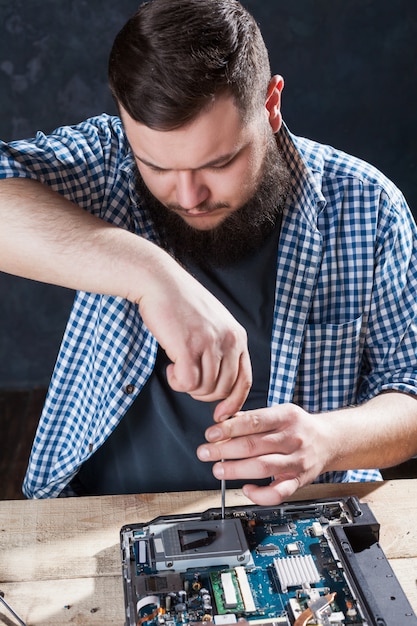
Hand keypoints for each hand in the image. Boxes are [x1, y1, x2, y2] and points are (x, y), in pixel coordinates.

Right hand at [137, 252, 251, 419]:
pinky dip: (177, 382)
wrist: (159, 282)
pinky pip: (188, 383)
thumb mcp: (213, 324)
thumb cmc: (181, 304)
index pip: (244, 381)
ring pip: (204, 389)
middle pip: (223, 390)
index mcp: (238, 337)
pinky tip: (170, 367)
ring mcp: (210, 343)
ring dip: (187, 386)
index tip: (220, 414)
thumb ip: (222, 348)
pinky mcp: (189, 346)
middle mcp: (229, 340)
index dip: (233, 402)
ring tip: (176, 368)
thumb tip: (219, 384)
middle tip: (186, 378)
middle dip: (203, 394)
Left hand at [196, 404, 328, 504]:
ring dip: (236, 470)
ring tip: (218, 470)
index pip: (254, 421)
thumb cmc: (298, 426)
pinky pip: (278, 493)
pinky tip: (246, 489)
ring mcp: (296, 461)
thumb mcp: (278, 411)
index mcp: (285, 416)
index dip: (229, 428)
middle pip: (254, 445)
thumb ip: (250, 415)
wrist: (330, 440)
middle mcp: (292, 438)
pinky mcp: (299, 481)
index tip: (211, 433)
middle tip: (205, 452)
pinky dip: (259, 495)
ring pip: (263, 467)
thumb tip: (220, 418)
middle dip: (224, 450)